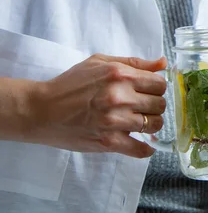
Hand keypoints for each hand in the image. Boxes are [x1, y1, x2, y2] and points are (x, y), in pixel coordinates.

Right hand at [29, 54, 166, 157]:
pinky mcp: (108, 142)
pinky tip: (141, 144)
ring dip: (150, 124)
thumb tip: (163, 63)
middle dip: (154, 106)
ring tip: (138, 122)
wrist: (40, 110)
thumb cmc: (70, 84)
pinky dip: (145, 149)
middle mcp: (120, 96)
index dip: (156, 88)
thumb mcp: (100, 62)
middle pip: (160, 104)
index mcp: (120, 75)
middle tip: (142, 107)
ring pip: (154, 124)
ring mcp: (115, 121)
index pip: (160, 84)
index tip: (148, 92)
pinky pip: (140, 150)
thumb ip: (134, 63)